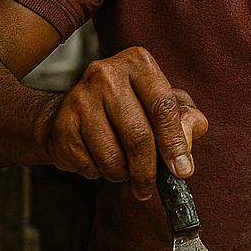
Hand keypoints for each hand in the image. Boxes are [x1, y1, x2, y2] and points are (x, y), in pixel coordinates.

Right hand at [43, 46, 207, 200]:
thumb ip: (184, 119)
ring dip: (122, 174)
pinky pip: (89, 164)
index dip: (175, 144)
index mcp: (138, 62)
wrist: (70, 112)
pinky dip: (99, 173)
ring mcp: (80, 97)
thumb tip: (187, 140)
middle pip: (139, 136)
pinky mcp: (63, 123)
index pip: (163, 107)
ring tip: (122, 169)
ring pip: (112, 156)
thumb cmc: (128, 108)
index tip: (182, 171)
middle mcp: (106, 73)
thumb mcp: (162, 104)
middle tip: (149, 188)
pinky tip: (98, 159)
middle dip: (148, 171)